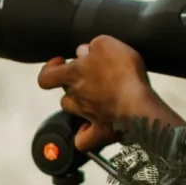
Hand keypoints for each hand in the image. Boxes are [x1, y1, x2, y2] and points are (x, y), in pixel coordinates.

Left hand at [37, 35, 185, 151]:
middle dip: (76, 84)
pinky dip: (86, 133)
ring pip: (75, 111)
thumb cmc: (123, 74)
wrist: (138, 105)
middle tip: (95, 76)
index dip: (50, 69)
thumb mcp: (107, 45)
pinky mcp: (101, 132)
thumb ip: (92, 46)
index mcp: (74, 75)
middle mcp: (76, 97)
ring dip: (82, 105)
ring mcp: (87, 116)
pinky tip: (94, 126)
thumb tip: (83, 51)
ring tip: (98, 98)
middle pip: (65, 93)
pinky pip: (85, 139)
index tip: (61, 62)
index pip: (47, 76)